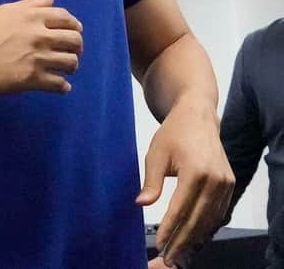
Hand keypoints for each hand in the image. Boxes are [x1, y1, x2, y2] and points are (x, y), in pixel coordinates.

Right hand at [0, 0, 82, 94]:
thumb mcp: (3, 11)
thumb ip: (30, 5)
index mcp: (31, 16)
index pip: (67, 19)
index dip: (74, 26)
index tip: (73, 33)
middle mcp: (38, 35)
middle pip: (74, 41)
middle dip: (77, 47)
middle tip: (70, 53)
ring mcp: (36, 58)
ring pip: (71, 63)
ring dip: (71, 66)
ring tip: (63, 69)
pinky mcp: (30, 79)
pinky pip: (59, 84)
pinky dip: (63, 86)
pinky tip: (59, 85)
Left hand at [137, 101, 233, 266]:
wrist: (198, 117)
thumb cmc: (173, 134)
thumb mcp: (156, 154)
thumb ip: (151, 181)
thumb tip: (141, 204)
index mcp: (196, 171)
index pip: (180, 208)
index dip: (169, 229)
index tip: (159, 244)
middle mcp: (215, 180)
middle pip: (198, 219)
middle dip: (182, 241)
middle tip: (168, 257)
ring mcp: (226, 184)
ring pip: (210, 219)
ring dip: (195, 238)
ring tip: (179, 252)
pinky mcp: (230, 185)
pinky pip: (218, 212)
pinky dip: (206, 226)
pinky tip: (194, 237)